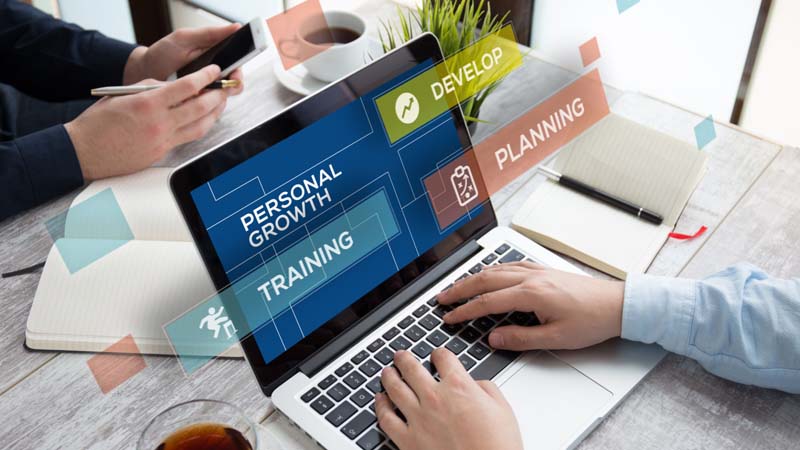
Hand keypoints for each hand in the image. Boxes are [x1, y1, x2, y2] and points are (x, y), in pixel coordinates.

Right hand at [65, 65, 226, 180]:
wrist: (84, 151)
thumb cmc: (98, 123)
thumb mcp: (123, 94)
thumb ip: (151, 88)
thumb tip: (174, 86)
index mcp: (148, 103)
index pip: (187, 87)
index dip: (205, 77)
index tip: (214, 71)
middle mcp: (159, 123)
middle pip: (201, 107)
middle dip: (218, 96)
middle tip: (224, 88)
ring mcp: (162, 140)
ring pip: (200, 126)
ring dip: (215, 114)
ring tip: (219, 104)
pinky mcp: (162, 153)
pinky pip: (188, 139)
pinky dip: (200, 127)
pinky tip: (203, 121)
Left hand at [123, 24, 243, 95]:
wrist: (142, 73)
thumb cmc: (162, 54)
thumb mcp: (184, 39)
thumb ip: (209, 34)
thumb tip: (235, 27)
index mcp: (216, 57)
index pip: (238, 63)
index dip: (240, 68)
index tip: (236, 71)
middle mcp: (214, 76)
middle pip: (235, 82)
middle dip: (233, 84)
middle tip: (225, 83)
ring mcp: (206, 91)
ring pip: (225, 97)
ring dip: (219, 96)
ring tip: (206, 91)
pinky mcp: (198, 105)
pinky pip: (210, 109)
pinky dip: (207, 107)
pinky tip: (197, 101)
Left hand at [376, 349, 522, 449]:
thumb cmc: (497, 446)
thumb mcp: (502, 409)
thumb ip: (485, 389)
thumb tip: (475, 385)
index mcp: (459, 386)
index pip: (443, 358)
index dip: (440, 353)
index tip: (437, 355)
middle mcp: (435, 398)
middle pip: (412, 368)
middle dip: (405, 359)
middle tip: (400, 356)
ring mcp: (418, 418)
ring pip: (394, 388)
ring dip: (389, 376)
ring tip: (386, 371)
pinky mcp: (408, 440)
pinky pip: (387, 418)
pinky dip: (380, 406)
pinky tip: (380, 400)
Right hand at [438, 262, 623, 350]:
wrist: (617, 305)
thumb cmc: (591, 321)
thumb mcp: (556, 338)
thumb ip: (521, 338)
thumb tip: (495, 338)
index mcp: (531, 294)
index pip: (488, 302)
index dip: (465, 311)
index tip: (450, 317)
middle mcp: (530, 277)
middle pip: (485, 280)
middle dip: (460, 289)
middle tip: (441, 298)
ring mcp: (536, 271)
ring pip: (495, 269)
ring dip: (473, 278)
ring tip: (457, 287)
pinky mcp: (543, 270)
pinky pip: (509, 265)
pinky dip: (492, 270)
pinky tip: (487, 274)